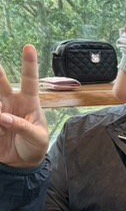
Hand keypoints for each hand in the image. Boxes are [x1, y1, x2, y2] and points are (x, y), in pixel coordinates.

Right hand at [0, 45, 49, 169]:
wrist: (22, 163)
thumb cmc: (35, 146)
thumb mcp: (37, 138)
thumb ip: (23, 127)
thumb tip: (3, 117)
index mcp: (29, 103)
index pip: (29, 80)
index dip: (29, 64)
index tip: (29, 47)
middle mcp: (10, 102)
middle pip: (1, 83)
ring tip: (4, 126)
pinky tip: (1, 133)